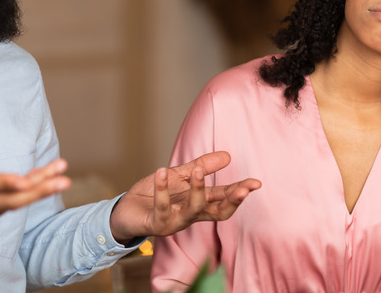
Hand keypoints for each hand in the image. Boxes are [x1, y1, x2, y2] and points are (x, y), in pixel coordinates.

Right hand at [0, 122, 70, 239]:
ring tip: (63, 178)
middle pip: (8, 199)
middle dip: (37, 190)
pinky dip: (28, 195)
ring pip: (13, 204)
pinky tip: (46, 180)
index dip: (3, 184)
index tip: (25, 182)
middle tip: (63, 180)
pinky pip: (9, 206)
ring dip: (39, 191)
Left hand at [109, 151, 260, 241]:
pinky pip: (161, 207)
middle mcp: (191, 215)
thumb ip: (202, 167)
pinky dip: (161, 189)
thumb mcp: (180, 176)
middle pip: (217, 211)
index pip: (224, 199)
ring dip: (197, 190)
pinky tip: (162, 172)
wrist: (124, 211)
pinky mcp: (156, 224)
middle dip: (231, 200)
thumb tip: (228, 156)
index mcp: (199, 204)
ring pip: (193, 210)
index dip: (240, 192)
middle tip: (243, 189)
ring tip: (198, 170)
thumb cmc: (153, 195)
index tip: (255, 183)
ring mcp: (175, 221)